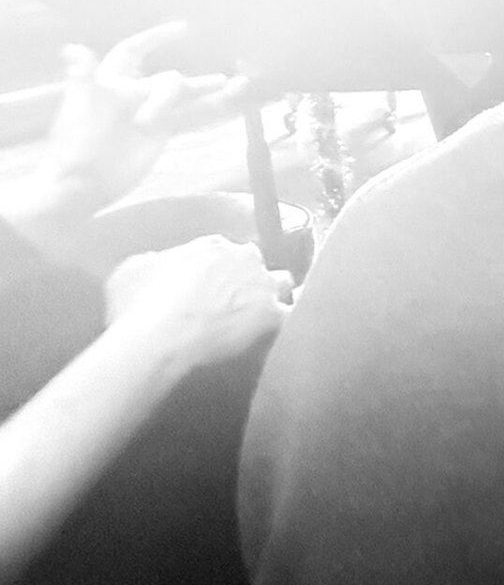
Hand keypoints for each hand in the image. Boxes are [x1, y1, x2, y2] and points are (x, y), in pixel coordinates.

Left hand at [41, 26, 250, 217]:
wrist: (82, 186)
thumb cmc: (75, 146)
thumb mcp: (80, 109)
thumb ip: (84, 79)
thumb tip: (72, 47)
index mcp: (112, 83)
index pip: (133, 52)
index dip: (154, 38)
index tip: (183, 29)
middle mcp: (134, 95)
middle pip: (167, 80)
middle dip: (190, 82)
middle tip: (213, 86)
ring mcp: (150, 114)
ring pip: (185, 96)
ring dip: (208, 89)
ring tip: (238, 85)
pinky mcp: (161, 133)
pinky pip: (190, 117)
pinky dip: (211, 111)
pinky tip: (233, 105)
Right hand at [105, 235, 289, 373]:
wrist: (159, 337)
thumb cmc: (137, 306)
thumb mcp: (128, 272)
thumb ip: (149, 262)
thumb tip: (153, 263)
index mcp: (210, 246)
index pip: (222, 251)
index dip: (216, 269)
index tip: (207, 285)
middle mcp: (243, 257)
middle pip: (254, 263)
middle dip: (246, 278)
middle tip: (231, 301)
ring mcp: (262, 285)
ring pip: (280, 282)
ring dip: (272, 295)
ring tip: (260, 314)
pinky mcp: (272, 314)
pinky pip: (293, 314)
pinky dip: (292, 320)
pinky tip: (290, 329)